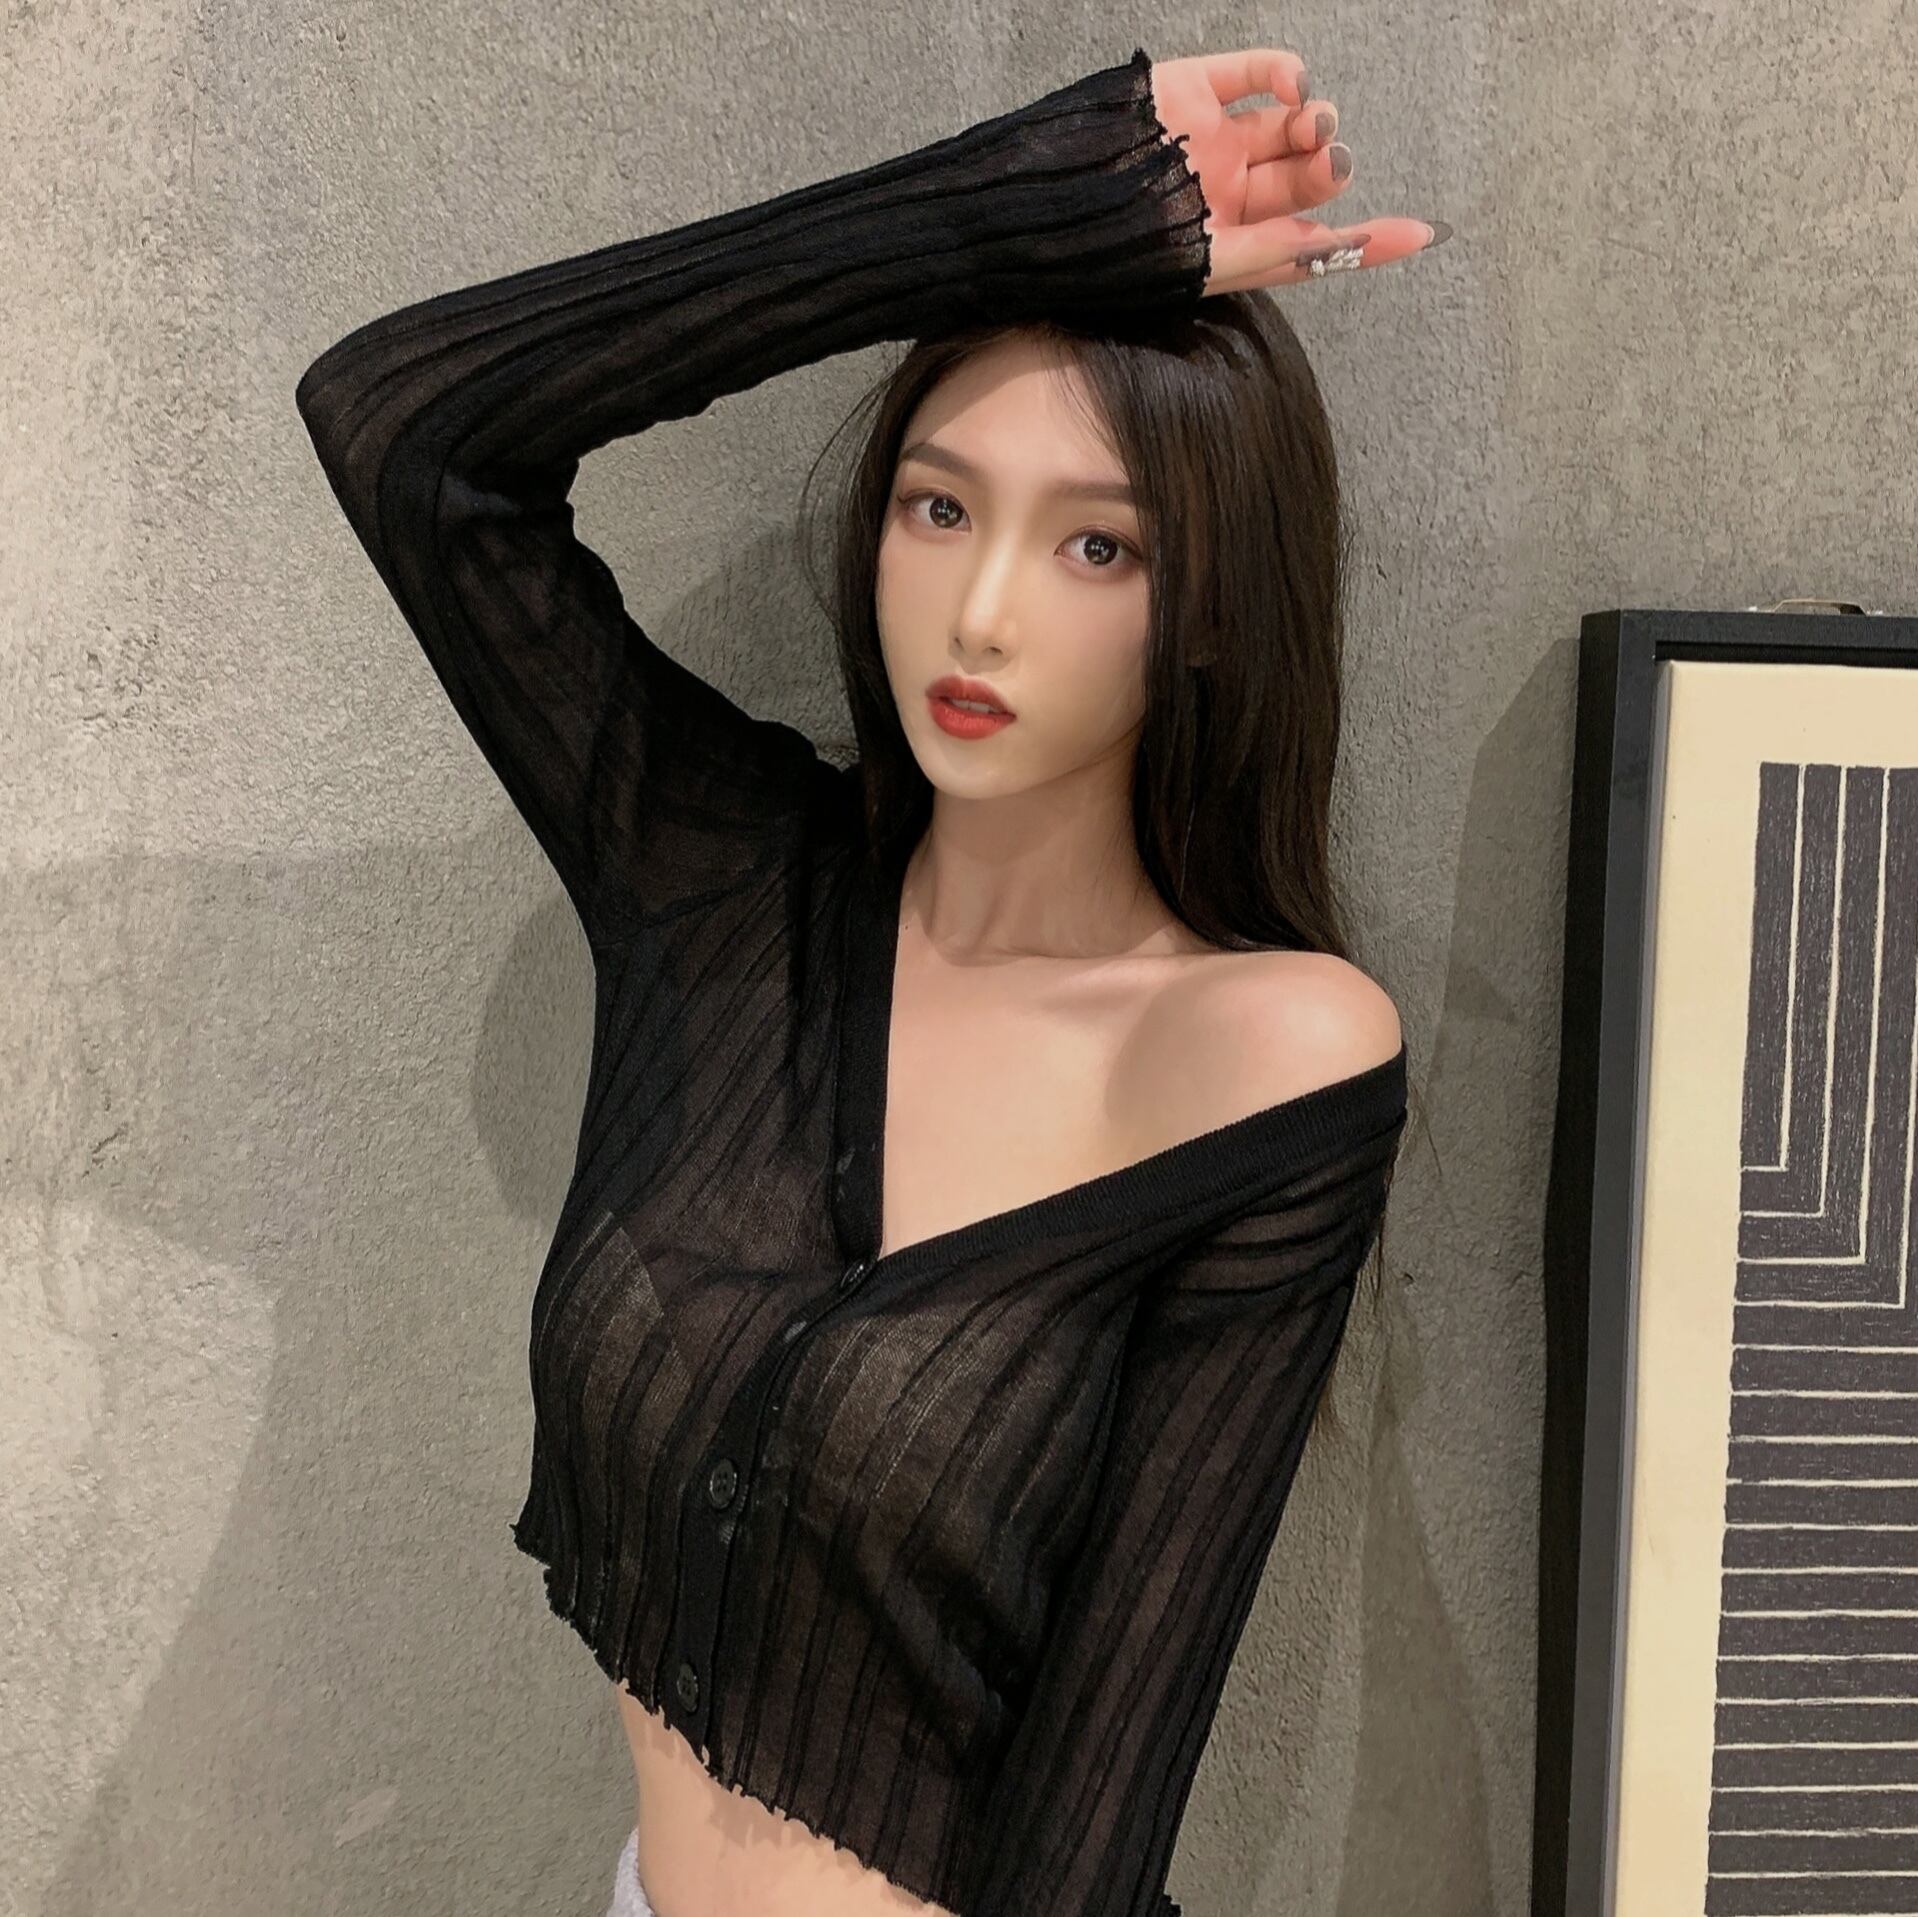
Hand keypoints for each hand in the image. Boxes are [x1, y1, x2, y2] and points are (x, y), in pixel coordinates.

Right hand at [1146, 48, 1448, 294]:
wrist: (1051, 206)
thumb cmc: (1126, 250)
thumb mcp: (1211, 265)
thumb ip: (1281, 253)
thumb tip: (1347, 245)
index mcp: (1232, 244)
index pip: (1313, 242)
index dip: (1367, 239)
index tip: (1423, 232)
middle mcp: (1227, 193)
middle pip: (1305, 177)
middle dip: (1331, 168)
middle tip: (1335, 161)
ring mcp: (1212, 138)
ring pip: (1289, 123)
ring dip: (1316, 122)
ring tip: (1314, 124)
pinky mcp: (1194, 89)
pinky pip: (1257, 72)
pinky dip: (1287, 73)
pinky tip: (1295, 86)